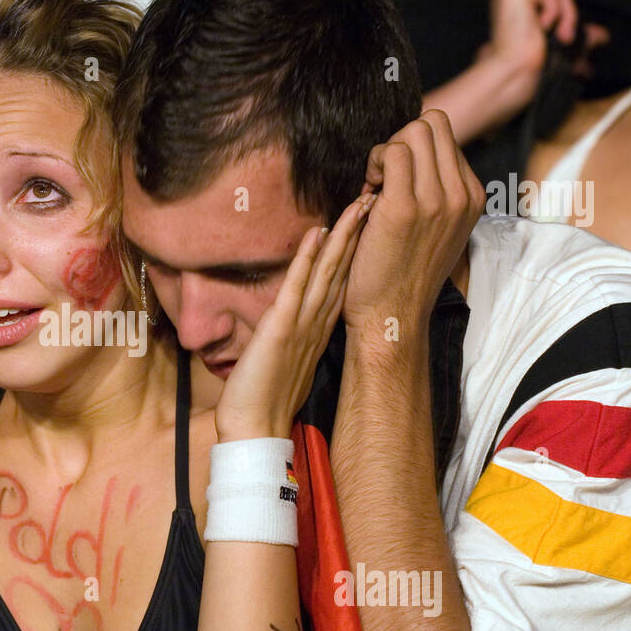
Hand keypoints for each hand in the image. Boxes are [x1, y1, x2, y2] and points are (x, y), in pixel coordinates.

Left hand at [214, 195, 369, 442]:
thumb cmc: (266, 402)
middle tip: (375, 202)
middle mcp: (317, 326)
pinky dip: (308, 258)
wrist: (255, 429)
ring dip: (343, 238)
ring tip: (359, 205)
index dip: (355, 255)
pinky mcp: (282, 329)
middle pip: (343, 272)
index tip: (367, 227)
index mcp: (319, 333)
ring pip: (329, 273)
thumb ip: (295, 341)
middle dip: (358, 236)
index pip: (341, 286)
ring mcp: (303, 326)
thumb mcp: (287, 365)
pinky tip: (318, 233)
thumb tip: (294, 328)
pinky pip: (299, 286)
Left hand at [343, 111, 484, 337]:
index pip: (445, 135)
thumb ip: (437, 192)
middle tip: (383, 177)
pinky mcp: (405, 208)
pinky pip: (392, 152)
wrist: (391, 314)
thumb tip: (415, 157)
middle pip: (433, 123)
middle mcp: (462, 195)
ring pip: (414, 131)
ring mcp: (437, 200)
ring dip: (386, 151)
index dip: (414, 149)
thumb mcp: (437, 229)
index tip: (396, 180)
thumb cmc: (402, 272)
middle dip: (401, 141)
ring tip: (376, 186)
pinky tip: (367, 194)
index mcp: (472, 197)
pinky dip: (374, 163)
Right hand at [481, 0, 608, 112]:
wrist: (516, 76)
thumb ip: (579, 36)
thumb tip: (604, 36)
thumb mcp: (561, 47)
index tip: (566, 39)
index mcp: (518, 7)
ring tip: (558, 35)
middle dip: (567, 9)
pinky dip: (552, 9)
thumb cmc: (530, 68)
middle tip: (565, 37)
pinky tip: (541, 27)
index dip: (564, 11)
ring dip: (563, 10)